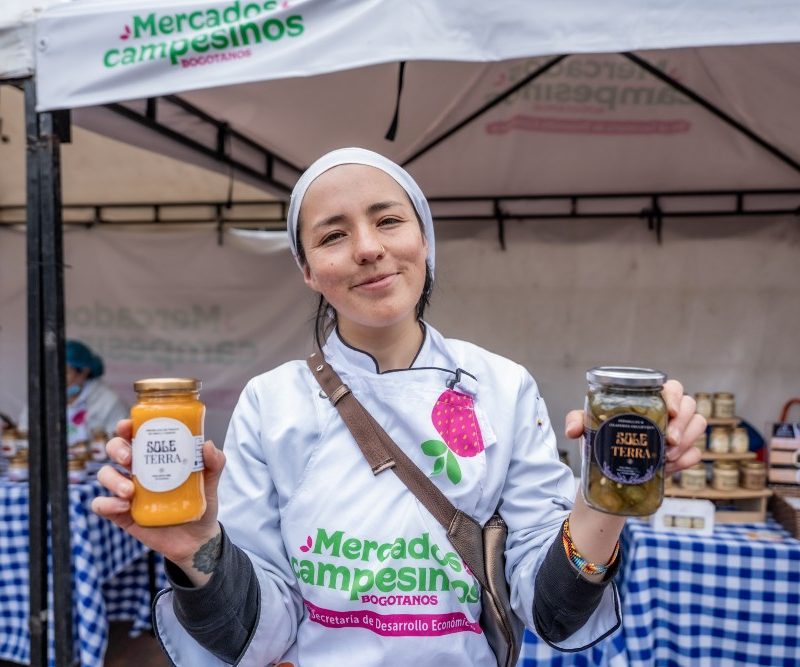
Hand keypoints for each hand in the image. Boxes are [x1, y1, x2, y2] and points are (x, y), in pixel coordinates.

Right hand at [91, 419, 225, 583]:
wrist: (198, 537)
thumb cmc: (200, 500)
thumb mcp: (211, 479)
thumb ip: (214, 461)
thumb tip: (206, 445)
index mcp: (154, 455)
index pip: (134, 434)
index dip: (126, 427)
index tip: (128, 426)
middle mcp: (138, 470)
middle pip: (115, 449)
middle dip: (117, 448)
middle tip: (129, 458)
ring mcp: (127, 491)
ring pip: (105, 475)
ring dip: (112, 479)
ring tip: (130, 491)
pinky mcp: (121, 514)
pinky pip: (101, 505)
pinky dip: (106, 504)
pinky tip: (124, 507)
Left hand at [564, 379, 705, 473]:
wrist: (608, 472)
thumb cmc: (602, 439)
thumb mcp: (588, 428)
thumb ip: (578, 421)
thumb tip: (573, 430)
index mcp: (649, 399)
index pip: (672, 388)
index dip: (675, 397)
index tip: (670, 411)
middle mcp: (668, 413)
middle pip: (690, 405)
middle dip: (683, 423)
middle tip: (668, 441)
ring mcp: (679, 433)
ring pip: (698, 425)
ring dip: (687, 441)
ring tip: (666, 456)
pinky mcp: (682, 454)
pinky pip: (696, 453)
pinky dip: (686, 459)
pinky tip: (670, 468)